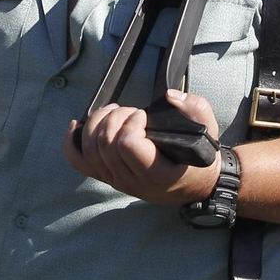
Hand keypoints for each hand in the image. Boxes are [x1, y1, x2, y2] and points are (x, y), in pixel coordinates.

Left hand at [64, 88, 222, 206]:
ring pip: (90, 150)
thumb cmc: (200, 158)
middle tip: (131, 112)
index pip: (127, 145)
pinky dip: (71, 142)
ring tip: (114, 113)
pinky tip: (77, 125)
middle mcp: (132, 181)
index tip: (145, 116)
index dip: (132, 122)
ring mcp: (117, 181)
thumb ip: (195, 108)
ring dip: (97, 123)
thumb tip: (169, 95)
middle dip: (115, 118)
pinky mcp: (107, 177)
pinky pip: (79, 162)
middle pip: (105, 144)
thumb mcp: (207, 130)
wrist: (195, 185)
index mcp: (157, 173)